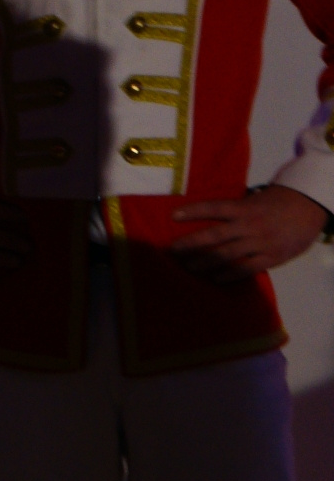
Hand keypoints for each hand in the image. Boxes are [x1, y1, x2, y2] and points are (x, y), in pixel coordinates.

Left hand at [172, 183, 326, 280]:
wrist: (308, 209)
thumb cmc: (277, 204)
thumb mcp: (255, 201)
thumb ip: (236, 211)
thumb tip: (209, 219)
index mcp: (243, 208)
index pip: (214, 208)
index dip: (193, 211)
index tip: (173, 216)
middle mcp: (249, 224)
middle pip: (215, 235)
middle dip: (191, 244)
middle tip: (173, 251)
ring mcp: (260, 242)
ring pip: (227, 254)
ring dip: (206, 262)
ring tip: (189, 268)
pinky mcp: (272, 257)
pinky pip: (247, 268)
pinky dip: (230, 275)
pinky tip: (216, 279)